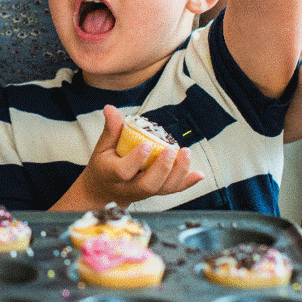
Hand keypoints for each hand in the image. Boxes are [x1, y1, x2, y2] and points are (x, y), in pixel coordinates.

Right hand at [76, 105, 203, 206]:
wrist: (104, 191)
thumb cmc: (103, 166)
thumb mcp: (102, 147)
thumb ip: (111, 129)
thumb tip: (110, 108)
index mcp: (111, 175)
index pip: (123, 171)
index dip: (136, 159)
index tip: (147, 144)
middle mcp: (129, 187)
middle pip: (148, 184)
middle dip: (162, 168)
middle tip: (171, 150)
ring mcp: (144, 193)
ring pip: (163, 189)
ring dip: (179, 173)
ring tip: (186, 153)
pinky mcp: (156, 193)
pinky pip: (173, 190)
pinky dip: (187, 182)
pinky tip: (199, 174)